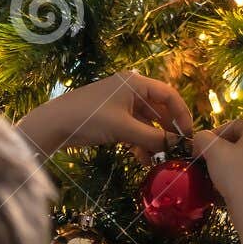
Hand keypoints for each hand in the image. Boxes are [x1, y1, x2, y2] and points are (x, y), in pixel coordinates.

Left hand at [17, 71, 194, 157]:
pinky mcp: (110, 117)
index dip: (182, 115)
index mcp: (135, 83)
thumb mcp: (124, 129)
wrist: (53, 124)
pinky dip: (139, 142)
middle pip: (158, 109)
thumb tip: (177, 145)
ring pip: (145, 122)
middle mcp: (129, 90)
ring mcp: (119, 104)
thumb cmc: (90, 119)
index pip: (169, 95)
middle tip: (178, 150)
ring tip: (162, 159)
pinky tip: (144, 160)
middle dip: (168, 130)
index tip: (189, 135)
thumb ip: (153, 138)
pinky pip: (132, 129)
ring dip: (153, 140)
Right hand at [191, 120, 242, 229]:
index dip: (213, 133)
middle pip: (241, 140)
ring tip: (216, 173)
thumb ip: (203, 138)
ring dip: (229, 162)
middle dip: (221, 148)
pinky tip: (228, 185)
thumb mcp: (213, 151)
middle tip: (206, 158)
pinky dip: (239, 174)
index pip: (233, 125)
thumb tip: (200, 139)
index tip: (201, 146)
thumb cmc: (235, 176)